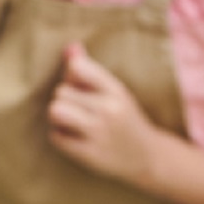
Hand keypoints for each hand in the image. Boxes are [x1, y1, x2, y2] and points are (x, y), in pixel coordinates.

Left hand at [47, 42, 161, 185]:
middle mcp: (109, 109)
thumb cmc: (124, 117)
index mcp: (115, 89)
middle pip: (61, 91)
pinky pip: (56, 136)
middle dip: (65, 99)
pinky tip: (73, 137)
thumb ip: (89, 68)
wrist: (147, 157)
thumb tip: (70, 46)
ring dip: (58, 117)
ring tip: (69, 121)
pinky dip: (60, 136)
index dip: (71, 75)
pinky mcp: (89, 154)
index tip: (80, 86)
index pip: (77, 67)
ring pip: (56, 111)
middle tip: (78, 109)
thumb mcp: (113, 90)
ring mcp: (99, 132)